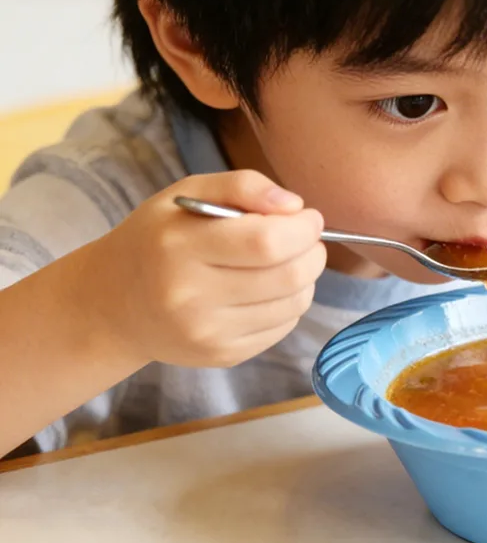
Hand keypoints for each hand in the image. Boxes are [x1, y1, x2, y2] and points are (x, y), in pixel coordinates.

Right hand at [84, 170, 326, 367]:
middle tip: (307, 240)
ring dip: (306, 279)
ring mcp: (208, 333)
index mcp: (179, 247)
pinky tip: (267, 290)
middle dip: (313, 252)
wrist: (117, 304)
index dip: (303, 229)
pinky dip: (289, 304)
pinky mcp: (223, 356)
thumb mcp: (187, 196)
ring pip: (294, 304)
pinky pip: (283, 327)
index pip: (266, 241)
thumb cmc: (159, 240)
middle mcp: (191, 296)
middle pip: (288, 276)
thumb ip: (242, 186)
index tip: (308, 218)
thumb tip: (294, 206)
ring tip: (287, 263)